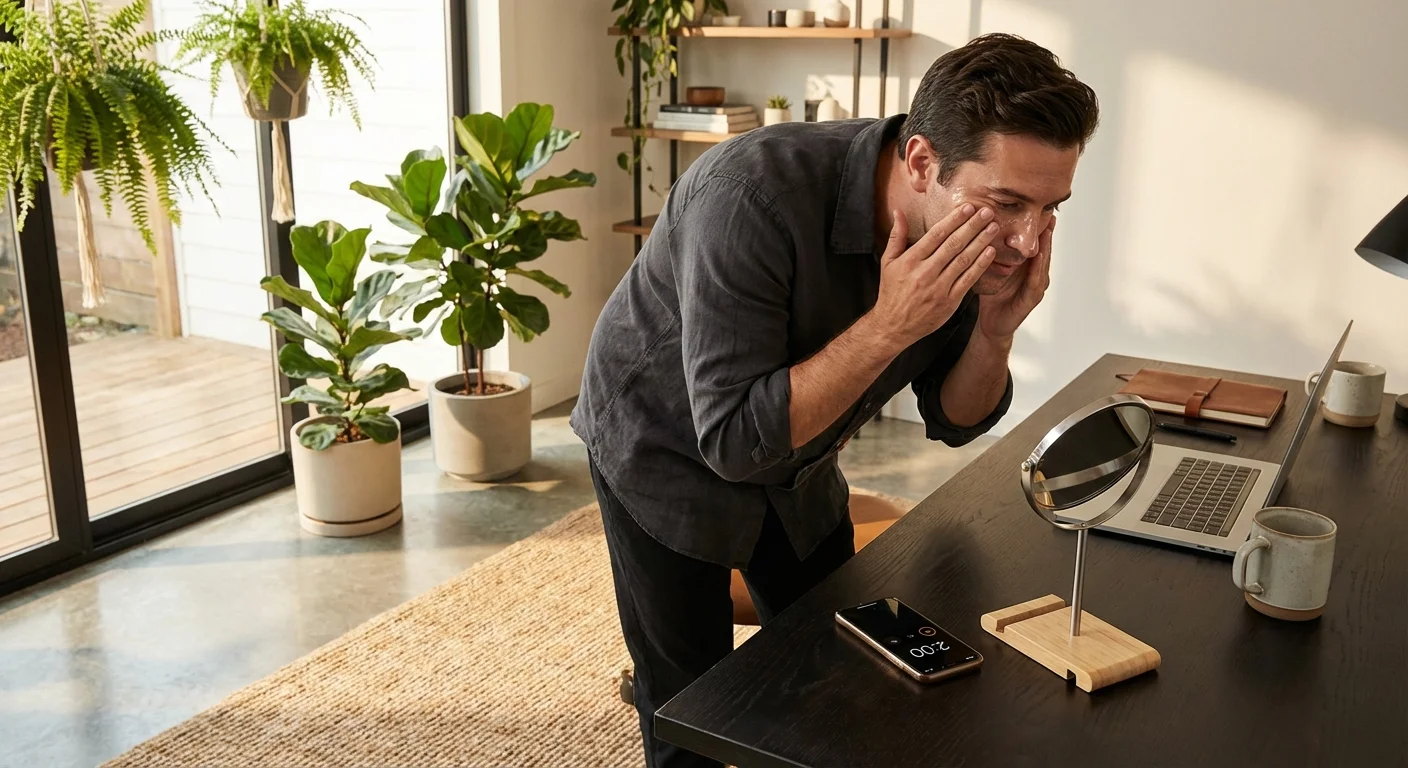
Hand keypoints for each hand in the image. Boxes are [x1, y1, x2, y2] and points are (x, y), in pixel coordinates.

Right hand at [867, 205, 1000, 352]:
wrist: (893, 326)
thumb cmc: (891, 292)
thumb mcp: (887, 262)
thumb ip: (896, 236)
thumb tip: (898, 211)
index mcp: (910, 260)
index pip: (936, 235)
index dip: (954, 220)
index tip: (968, 207)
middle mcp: (925, 273)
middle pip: (953, 244)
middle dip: (972, 226)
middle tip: (987, 211)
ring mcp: (938, 288)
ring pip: (964, 260)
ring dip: (980, 242)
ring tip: (993, 227)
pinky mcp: (949, 302)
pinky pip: (968, 280)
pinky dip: (981, 265)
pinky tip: (990, 252)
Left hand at [978, 216, 1053, 341]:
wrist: (991, 322)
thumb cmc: (992, 296)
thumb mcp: (992, 269)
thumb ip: (993, 252)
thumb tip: (982, 229)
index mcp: (1027, 267)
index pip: (1035, 244)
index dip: (1038, 228)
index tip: (1040, 210)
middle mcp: (1035, 275)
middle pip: (1043, 251)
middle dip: (1047, 233)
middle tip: (1050, 215)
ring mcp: (1036, 287)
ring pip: (1043, 264)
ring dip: (1046, 247)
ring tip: (1047, 231)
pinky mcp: (1032, 299)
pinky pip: (1036, 281)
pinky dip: (1038, 268)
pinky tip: (1038, 256)